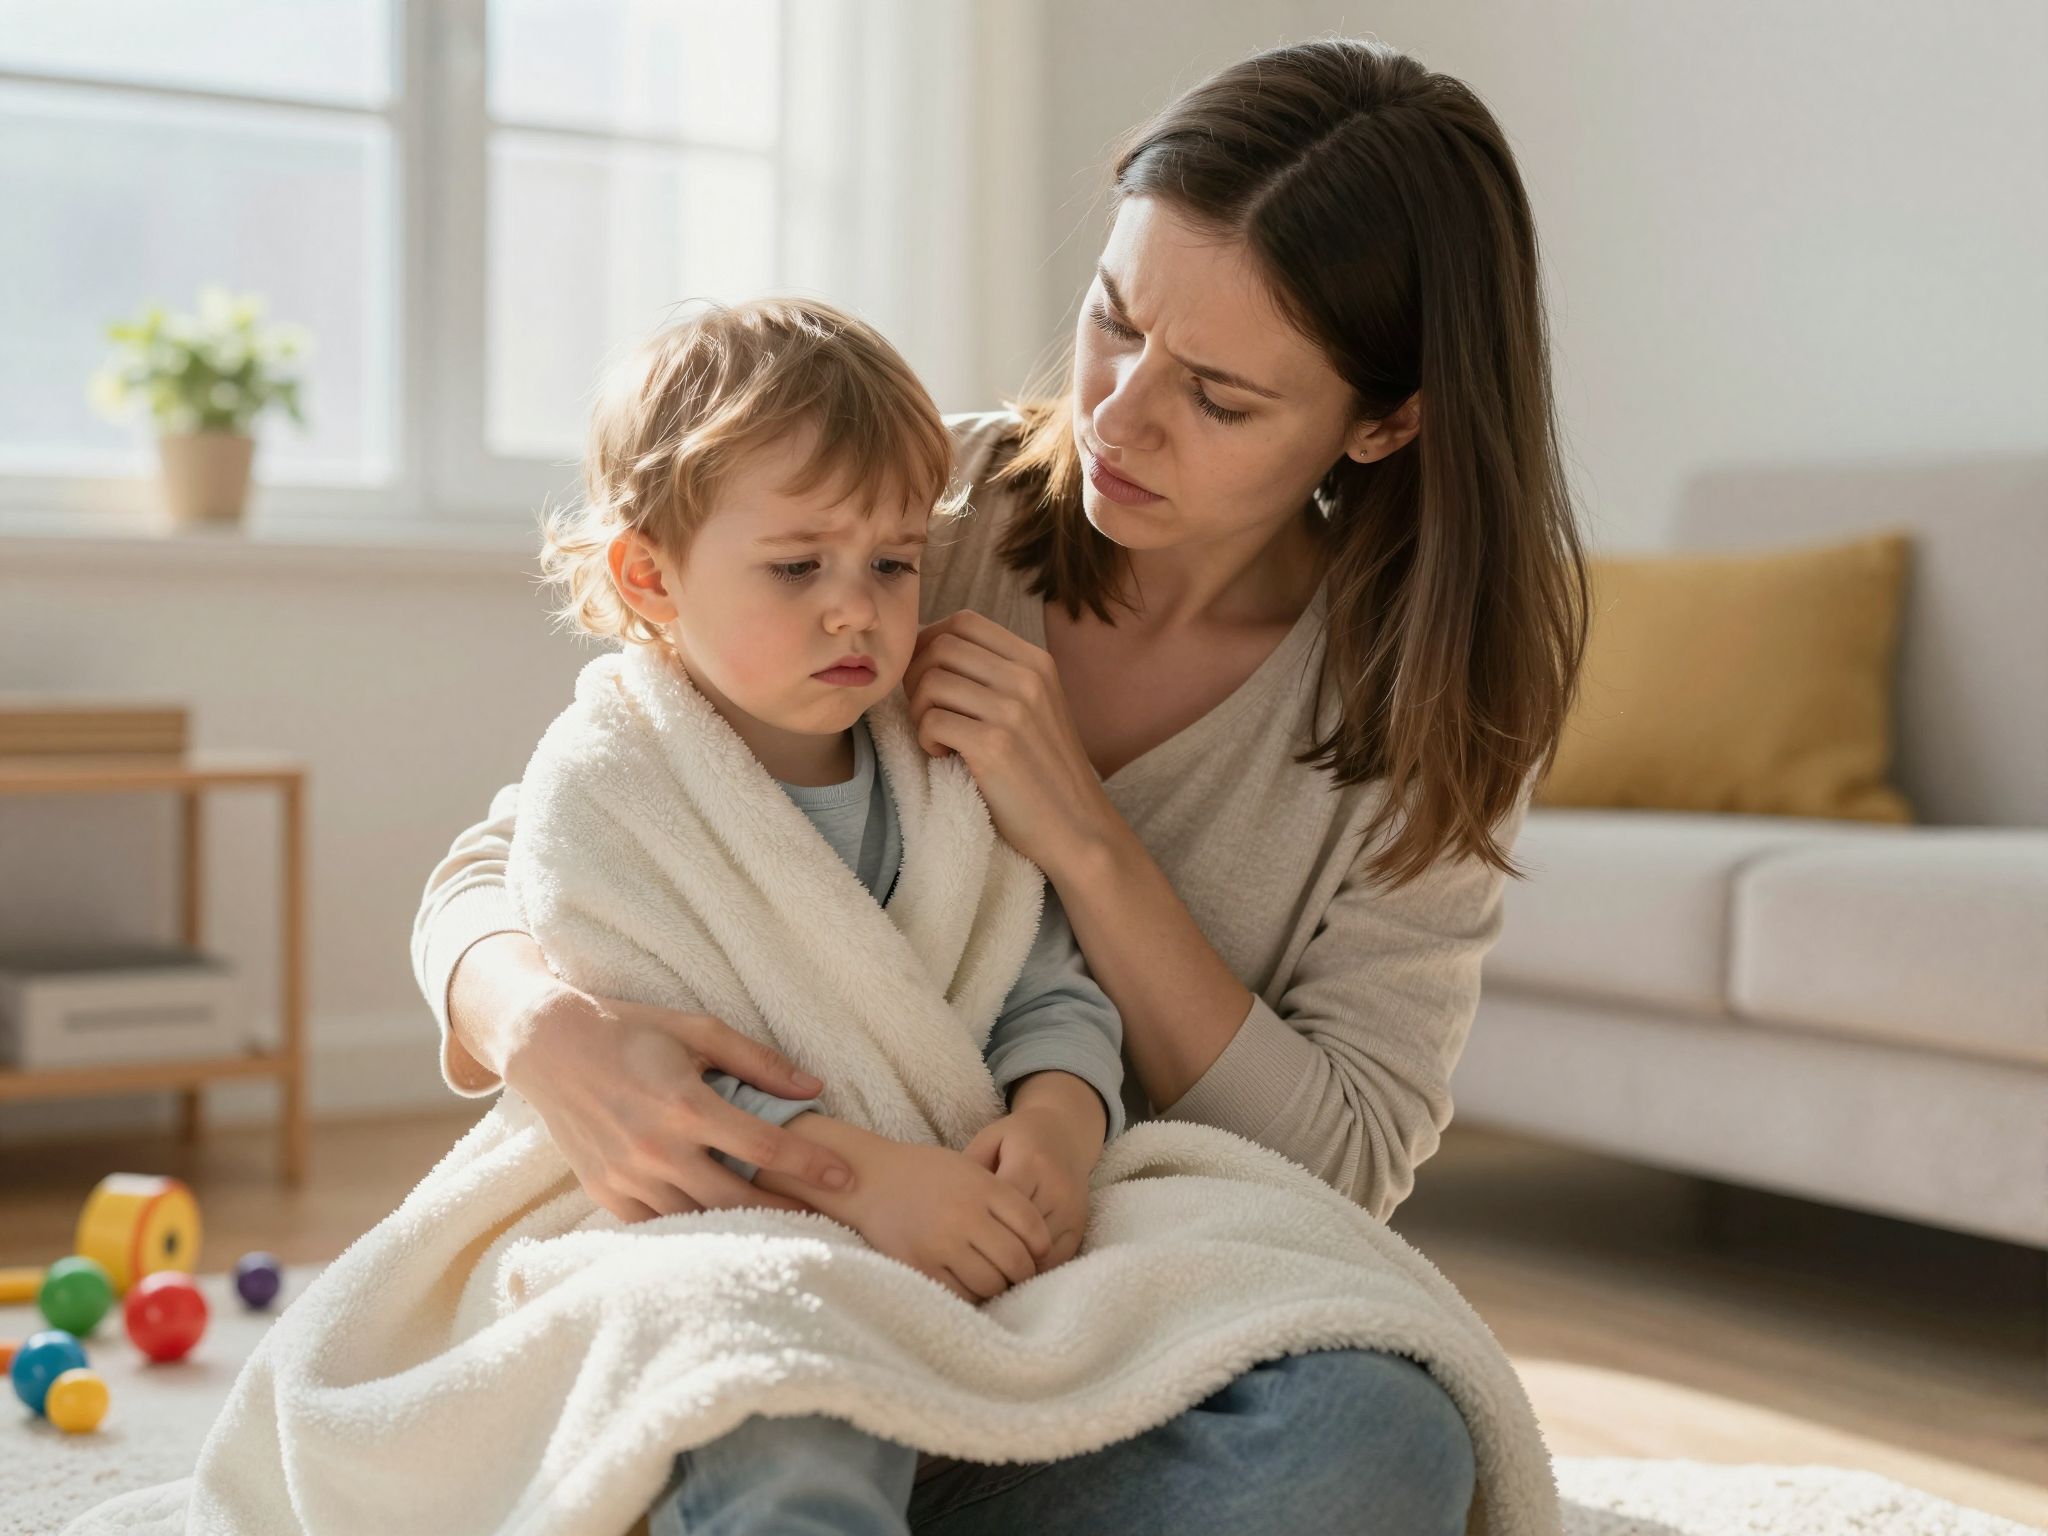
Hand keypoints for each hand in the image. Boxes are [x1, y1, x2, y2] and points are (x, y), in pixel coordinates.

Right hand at [480, 947, 854, 1223]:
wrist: (551, 1048)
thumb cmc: (633, 1032)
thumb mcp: (698, 1031)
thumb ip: (758, 1062)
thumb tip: (814, 1088)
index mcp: (685, 1104)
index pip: (764, 1145)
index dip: (810, 1164)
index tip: (845, 1177)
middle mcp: (657, 1147)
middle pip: (737, 1197)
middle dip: (787, 1212)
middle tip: (827, 1221)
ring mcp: (628, 1176)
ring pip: (699, 1217)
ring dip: (742, 1225)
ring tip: (784, 1230)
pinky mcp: (606, 1193)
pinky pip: (659, 1224)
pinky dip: (692, 1227)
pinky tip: (723, 1230)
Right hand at [842, 1140, 1052, 1303]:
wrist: (872, 1179)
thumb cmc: (927, 1174)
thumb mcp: (972, 1171)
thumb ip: (1004, 1201)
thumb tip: (1037, 1245)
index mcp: (983, 1187)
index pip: (1033, 1228)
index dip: (1040, 1248)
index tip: (1035, 1254)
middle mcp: (965, 1215)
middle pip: (1016, 1261)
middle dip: (1022, 1273)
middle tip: (1016, 1274)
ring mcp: (942, 1243)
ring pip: (991, 1283)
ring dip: (997, 1287)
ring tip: (991, 1279)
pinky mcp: (920, 1266)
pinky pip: (961, 1294)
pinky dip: (970, 1295)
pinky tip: (966, 1282)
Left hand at [902, 610, 1113, 880]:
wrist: (1076, 827)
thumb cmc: (1044, 770)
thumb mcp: (1036, 707)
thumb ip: (997, 675)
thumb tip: (930, 648)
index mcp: (1037, 662)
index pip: (964, 621)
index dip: (931, 642)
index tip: (927, 676)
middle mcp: (1027, 678)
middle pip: (941, 646)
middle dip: (917, 676)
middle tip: (927, 711)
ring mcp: (1013, 711)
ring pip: (931, 681)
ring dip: (919, 710)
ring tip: (937, 737)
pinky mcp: (995, 746)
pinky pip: (932, 721)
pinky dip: (926, 739)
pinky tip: (944, 756)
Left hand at [963, 1103, 1097, 1272]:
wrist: (1065, 1134)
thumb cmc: (1018, 1138)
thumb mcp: (990, 1139)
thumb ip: (969, 1168)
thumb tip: (945, 1204)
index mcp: (1030, 1162)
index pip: (1003, 1207)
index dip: (979, 1226)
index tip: (957, 1238)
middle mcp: (1056, 1188)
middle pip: (1020, 1234)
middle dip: (993, 1249)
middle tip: (966, 1261)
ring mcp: (1071, 1210)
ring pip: (1038, 1252)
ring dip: (1014, 1263)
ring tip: (988, 1267)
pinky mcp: (1080, 1226)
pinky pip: (1056, 1259)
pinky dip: (1034, 1267)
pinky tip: (1013, 1265)